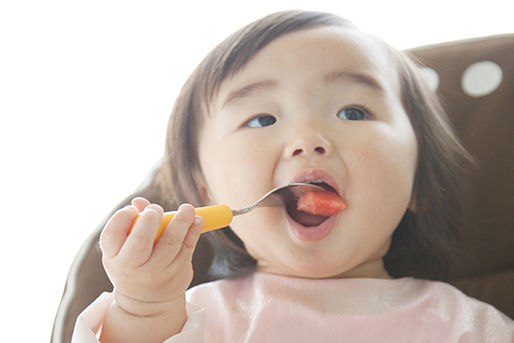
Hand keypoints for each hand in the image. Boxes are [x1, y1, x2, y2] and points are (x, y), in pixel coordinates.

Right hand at [99, 197, 203, 317]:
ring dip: (181, 221)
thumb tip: (140, 201)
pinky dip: (194, 231)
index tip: (132, 209)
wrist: (147, 303)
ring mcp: (156, 272)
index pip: (112, 234)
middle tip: (156, 209)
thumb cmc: (134, 264)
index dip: (122, 218)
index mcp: (114, 257)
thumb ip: (132, 224)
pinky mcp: (177, 273)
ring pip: (170, 242)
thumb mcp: (124, 249)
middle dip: (150, 219)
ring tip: (187, 209)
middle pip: (140, 239)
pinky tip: (197, 220)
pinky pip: (187, 247)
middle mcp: (132, 267)